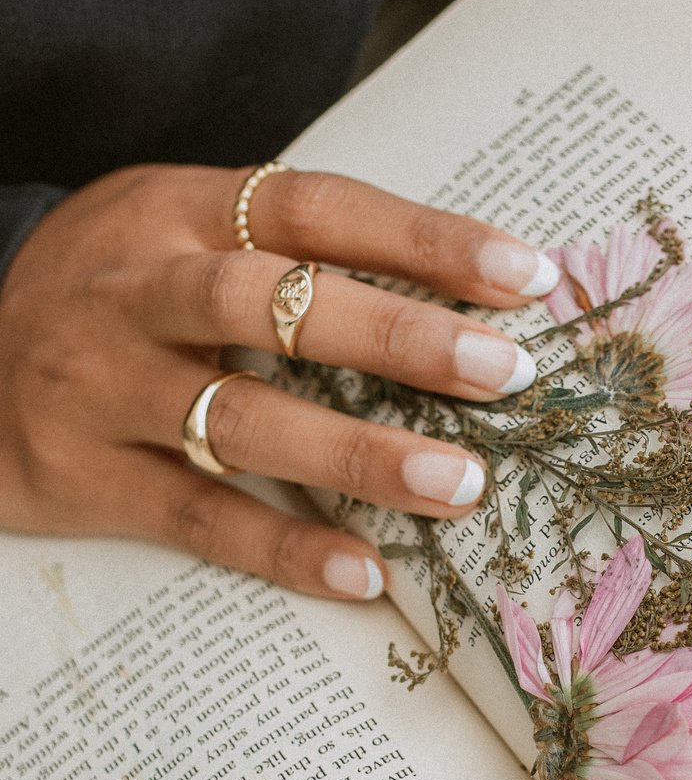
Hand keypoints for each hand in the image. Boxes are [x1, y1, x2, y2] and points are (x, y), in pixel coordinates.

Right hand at [0, 163, 557, 594]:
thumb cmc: (109, 293)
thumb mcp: (176, 232)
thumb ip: (285, 251)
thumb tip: (457, 291)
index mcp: (174, 211)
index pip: (313, 209)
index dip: (422, 238)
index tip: (524, 276)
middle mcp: (134, 290)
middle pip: (270, 302)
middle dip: (396, 334)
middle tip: (504, 371)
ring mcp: (100, 386)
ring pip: (236, 417)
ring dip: (355, 454)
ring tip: (457, 484)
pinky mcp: (79, 478)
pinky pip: (194, 516)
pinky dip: (282, 548)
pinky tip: (363, 570)